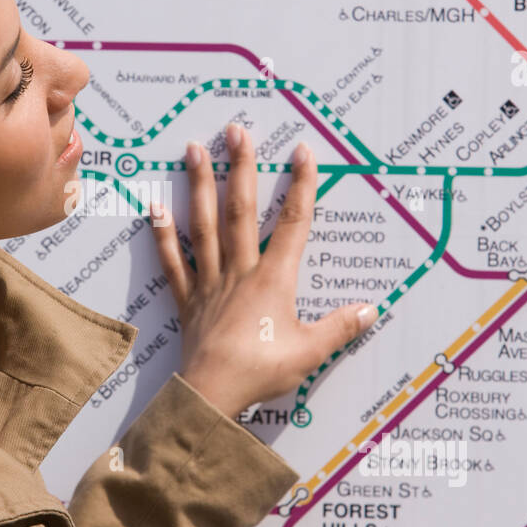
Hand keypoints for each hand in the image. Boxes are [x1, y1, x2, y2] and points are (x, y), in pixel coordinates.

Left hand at [150, 123, 378, 417]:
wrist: (213, 395)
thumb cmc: (263, 372)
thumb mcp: (312, 352)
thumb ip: (340, 327)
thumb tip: (372, 309)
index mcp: (274, 280)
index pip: (293, 224)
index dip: (301, 186)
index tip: (303, 152)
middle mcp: (240, 271)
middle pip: (241, 211)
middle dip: (241, 168)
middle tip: (237, 131)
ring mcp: (210, 282)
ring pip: (204, 226)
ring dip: (199, 186)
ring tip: (195, 150)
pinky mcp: (188, 300)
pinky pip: (173, 262)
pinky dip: (163, 235)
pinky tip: (155, 208)